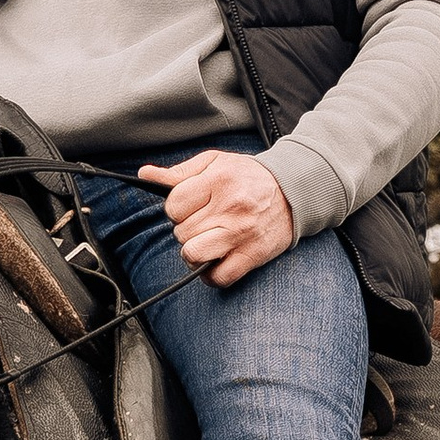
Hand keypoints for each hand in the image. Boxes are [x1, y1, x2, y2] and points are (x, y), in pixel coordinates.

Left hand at [140, 149, 294, 286]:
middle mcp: (231, 207)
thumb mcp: (215, 162)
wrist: (294, 190)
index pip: (174, 205)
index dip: (176, 209)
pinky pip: (218, 277)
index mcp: (219, 180)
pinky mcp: (252, 255)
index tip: (188, 207)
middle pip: (182, 232)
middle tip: (201, 222)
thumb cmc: (249, 176)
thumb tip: (145, 175)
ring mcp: (241, 234)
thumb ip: (179, 171)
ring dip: (193, 253)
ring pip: (194, 255)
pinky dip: (211, 275)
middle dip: (185, 229)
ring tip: (204, 242)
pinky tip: (214, 260)